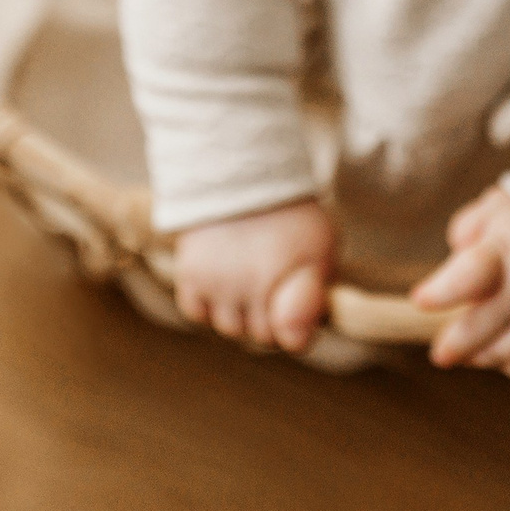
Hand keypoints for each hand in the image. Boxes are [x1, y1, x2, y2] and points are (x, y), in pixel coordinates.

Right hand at [171, 197, 333, 353]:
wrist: (240, 169)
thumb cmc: (290, 210)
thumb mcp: (321, 246)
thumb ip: (315, 296)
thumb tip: (296, 341)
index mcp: (282, 285)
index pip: (291, 340)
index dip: (298, 326)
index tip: (297, 302)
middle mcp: (245, 291)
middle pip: (258, 335)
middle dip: (270, 317)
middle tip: (274, 284)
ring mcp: (214, 284)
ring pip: (227, 327)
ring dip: (239, 312)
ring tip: (248, 279)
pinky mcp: (189, 274)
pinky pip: (196, 312)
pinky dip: (208, 305)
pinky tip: (223, 282)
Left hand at [410, 186, 509, 378]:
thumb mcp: (501, 206)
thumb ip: (468, 227)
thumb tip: (453, 254)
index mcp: (507, 252)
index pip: (467, 277)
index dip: (439, 293)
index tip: (421, 300)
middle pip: (478, 330)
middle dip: (452, 345)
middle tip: (440, 353)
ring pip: (502, 353)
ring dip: (479, 355)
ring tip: (467, 350)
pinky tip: (503, 352)